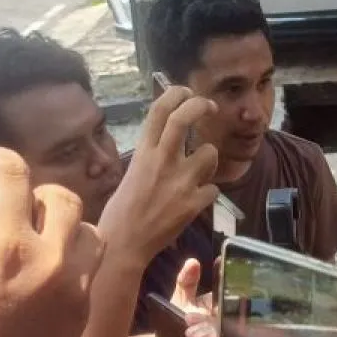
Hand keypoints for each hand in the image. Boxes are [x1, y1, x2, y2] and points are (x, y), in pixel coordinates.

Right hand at [0, 148, 103, 336]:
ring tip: (44, 242)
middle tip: (21, 208)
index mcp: (7, 242)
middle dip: (40, 194)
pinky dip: (70, 268)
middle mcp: (50, 261)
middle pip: (66, 199)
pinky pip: (90, 276)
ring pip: (92, 235)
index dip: (0, 161)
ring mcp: (73, 291)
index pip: (15, 175)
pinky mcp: (82, 316)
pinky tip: (44, 280)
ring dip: (68, 230)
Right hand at [98, 88, 219, 264]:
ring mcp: (180, 182)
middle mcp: (162, 161)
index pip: (159, 111)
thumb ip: (151, 156)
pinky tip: (197, 200)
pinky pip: (214, 189)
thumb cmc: (122, 212)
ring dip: (210, 160)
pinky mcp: (194, 204)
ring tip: (200, 172)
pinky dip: (209, 193)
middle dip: (200, 105)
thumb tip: (168, 141)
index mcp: (143, 153)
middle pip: (184, 119)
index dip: (175, 94)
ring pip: (210, 154)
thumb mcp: (132, 174)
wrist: (124, 244)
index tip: (187, 91)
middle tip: (210, 106)